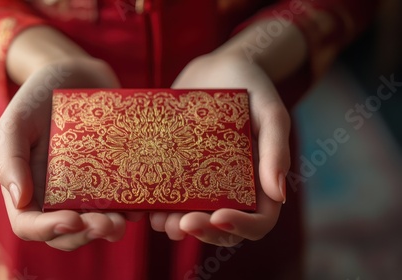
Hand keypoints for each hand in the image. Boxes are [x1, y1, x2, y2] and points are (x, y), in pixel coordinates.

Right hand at [0, 58, 134, 250]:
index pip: (29, 224)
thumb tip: (19, 200)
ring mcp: (85, 187)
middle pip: (66, 232)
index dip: (48, 230)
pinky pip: (121, 202)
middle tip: (108, 223)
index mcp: (28, 186)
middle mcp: (55, 193)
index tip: (73, 220)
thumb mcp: (17, 120)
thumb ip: (11, 158)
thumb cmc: (40, 94)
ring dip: (110, 229)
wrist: (76, 73)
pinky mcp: (111, 176)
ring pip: (94, 223)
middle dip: (85, 234)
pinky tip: (141, 204)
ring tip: (124, 219)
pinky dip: (131, 210)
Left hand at [149, 51, 290, 245]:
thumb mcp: (270, 112)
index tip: (218, 216)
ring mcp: (203, 181)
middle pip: (222, 227)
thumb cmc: (250, 86)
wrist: (215, 69)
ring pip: (192, 217)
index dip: (241, 227)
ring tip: (159, 220)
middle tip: (182, 223)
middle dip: (203, 232)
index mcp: (260, 181)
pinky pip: (168, 195)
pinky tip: (142, 204)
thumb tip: (280, 195)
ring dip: (175, 226)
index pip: (259, 220)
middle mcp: (232, 187)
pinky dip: (156, 205)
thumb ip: (276, 149)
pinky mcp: (177, 170)